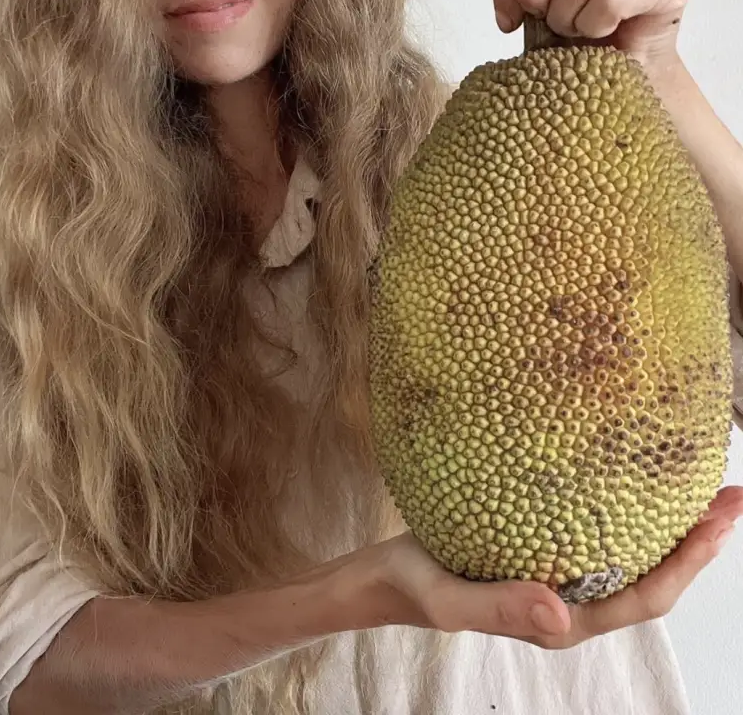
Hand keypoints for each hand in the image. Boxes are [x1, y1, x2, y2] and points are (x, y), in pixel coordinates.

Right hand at [370, 486, 742, 648]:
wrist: (387, 577)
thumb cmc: (417, 589)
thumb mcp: (450, 600)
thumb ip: (500, 608)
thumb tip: (560, 614)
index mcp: (561, 621)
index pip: (641, 597)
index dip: (688, 564)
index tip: (719, 521)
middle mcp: (571, 602)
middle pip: (651, 576)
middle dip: (697, 541)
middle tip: (729, 492)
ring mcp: (560, 577)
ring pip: (631, 554)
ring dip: (670, 524)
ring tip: (696, 481)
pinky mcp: (543, 551)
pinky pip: (599, 532)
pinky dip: (628, 507)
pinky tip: (629, 474)